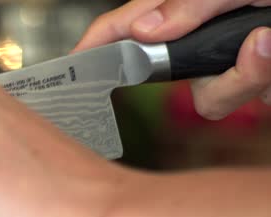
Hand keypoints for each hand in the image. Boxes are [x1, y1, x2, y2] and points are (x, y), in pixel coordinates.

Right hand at [73, 0, 270, 119]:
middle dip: (205, 71)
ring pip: (207, 98)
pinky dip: (262, 78)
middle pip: (167, 72)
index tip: (71, 65)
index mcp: (187, 8)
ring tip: (268, 40)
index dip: (97, 42)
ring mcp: (224, 63)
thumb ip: (191, 3)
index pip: (128, 24)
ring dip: (243, 77)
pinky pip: (239, 100)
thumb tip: (144, 28)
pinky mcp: (250, 83)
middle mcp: (201, 36)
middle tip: (247, 42)